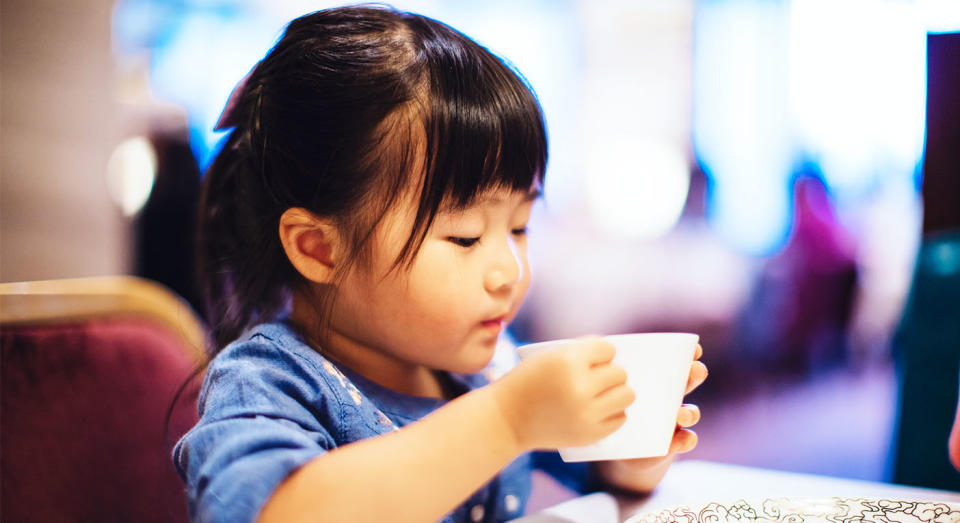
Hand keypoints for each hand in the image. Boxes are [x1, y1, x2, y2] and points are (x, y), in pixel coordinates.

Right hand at [493, 336, 635, 450]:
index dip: (602, 352)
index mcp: (568, 361)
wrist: (505, 419)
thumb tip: (617, 357)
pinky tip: (598, 410)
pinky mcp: (589, 434)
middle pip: (619, 373)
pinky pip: (620, 418)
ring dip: (617, 392)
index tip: (595, 357)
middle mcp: (580, 386)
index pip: (607, 349)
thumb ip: (581, 353)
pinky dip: (612, 413)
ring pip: (626, 395)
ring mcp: (586, 413)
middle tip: (597, 378)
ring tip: (604, 393)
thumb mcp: (548, 357)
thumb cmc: (527, 383)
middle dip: (610, 373)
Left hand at [594, 344, 707, 492]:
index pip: (678, 360)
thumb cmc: (613, 406)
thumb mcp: (613, 388)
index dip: (689, 353)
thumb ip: (613, 375)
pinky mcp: (672, 442)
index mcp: (657, 377)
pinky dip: (686, 440)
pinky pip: (686, 440)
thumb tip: (605, 357)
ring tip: (681, 414)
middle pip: (689, 381)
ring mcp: (674, 420)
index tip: (694, 349)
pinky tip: (679, 439)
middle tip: (694, 370)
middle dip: (696, 373)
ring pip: (690, 413)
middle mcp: (671, 396)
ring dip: (690, 412)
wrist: (615, 446)